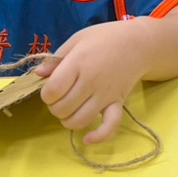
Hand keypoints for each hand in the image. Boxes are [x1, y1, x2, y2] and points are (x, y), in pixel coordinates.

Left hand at [37, 20, 147, 143]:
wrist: (139, 43)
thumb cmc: (105, 38)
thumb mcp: (78, 39)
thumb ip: (56, 58)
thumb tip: (38, 74)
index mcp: (79, 63)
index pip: (53, 90)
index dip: (46, 94)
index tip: (50, 88)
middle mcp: (91, 81)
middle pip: (63, 108)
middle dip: (55, 106)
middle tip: (60, 96)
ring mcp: (106, 95)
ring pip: (79, 120)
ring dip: (68, 120)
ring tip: (70, 109)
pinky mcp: (118, 103)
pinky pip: (109, 126)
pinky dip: (98, 136)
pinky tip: (88, 139)